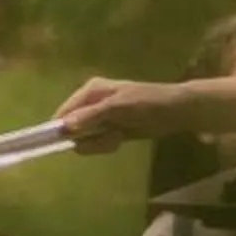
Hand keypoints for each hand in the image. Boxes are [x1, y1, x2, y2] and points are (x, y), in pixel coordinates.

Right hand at [53, 77, 190, 152]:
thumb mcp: (119, 107)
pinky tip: (121, 139)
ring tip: (118, 136)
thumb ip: (92, 116)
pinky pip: (98, 143)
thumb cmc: (148, 103)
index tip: (61, 144)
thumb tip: (65, 126)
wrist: (176, 112)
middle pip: (73, 129)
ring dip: (99, 143)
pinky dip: (107, 145)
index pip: (63, 112)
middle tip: (107, 136)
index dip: (60, 129)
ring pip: (85, 139)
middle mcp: (91, 103)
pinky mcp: (109, 130)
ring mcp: (100, 118)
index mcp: (90, 91)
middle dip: (88, 137)